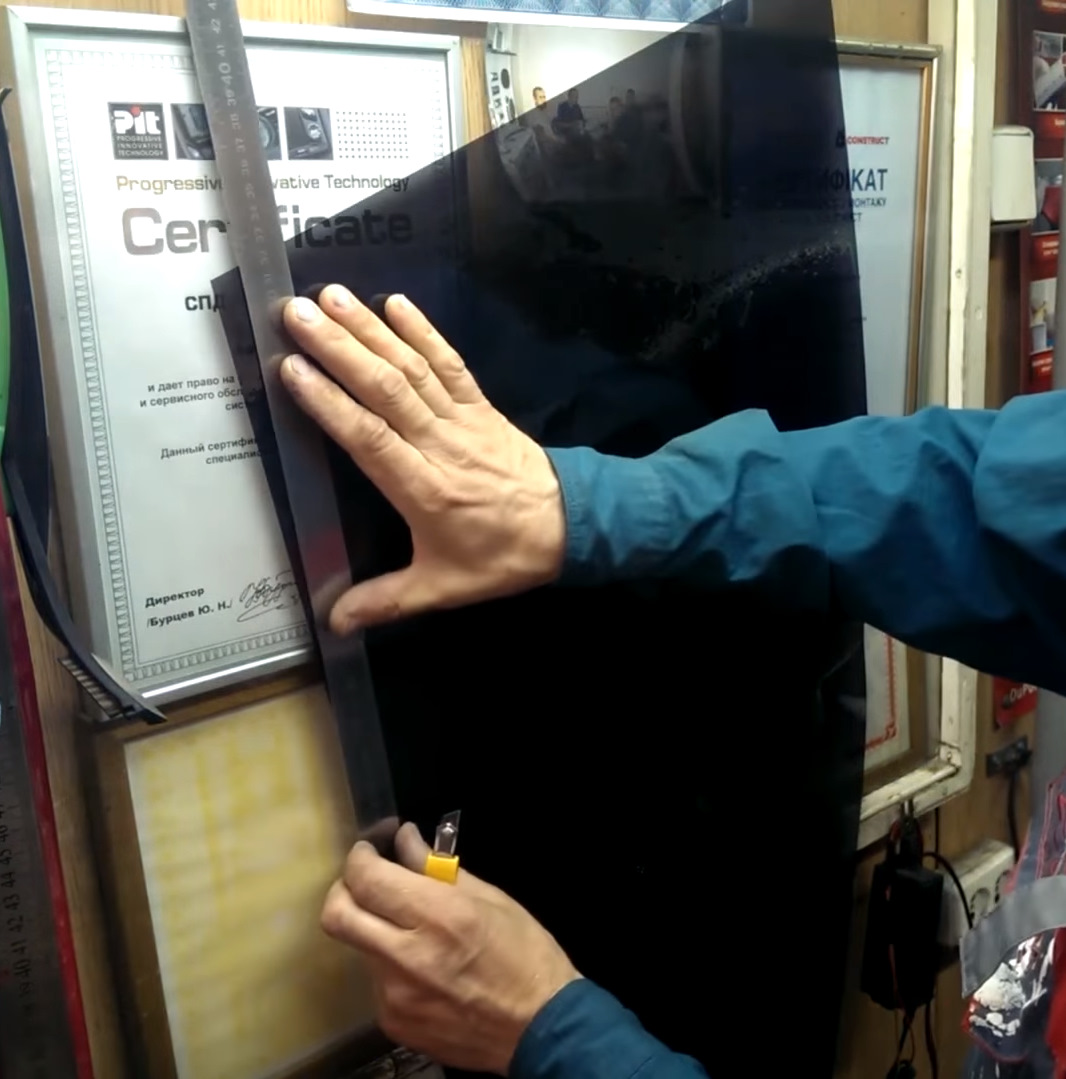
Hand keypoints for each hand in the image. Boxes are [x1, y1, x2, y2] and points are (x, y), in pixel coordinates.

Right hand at [280, 287, 565, 632]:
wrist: (569, 527)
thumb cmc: (500, 558)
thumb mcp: (443, 588)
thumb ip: (386, 601)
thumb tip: (333, 622)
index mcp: (423, 490)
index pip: (369, 438)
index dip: (330, 402)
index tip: (292, 368)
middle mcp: (439, 445)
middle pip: (385, 389)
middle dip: (339, 348)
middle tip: (294, 312)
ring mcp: (462, 419)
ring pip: (412, 368)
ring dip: (371, 329)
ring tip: (331, 295)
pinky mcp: (481, 406)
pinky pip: (450, 363)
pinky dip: (425, 331)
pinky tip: (397, 303)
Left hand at [321, 823, 579, 1073]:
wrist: (539, 1029)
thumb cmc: (524, 953)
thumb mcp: (490, 897)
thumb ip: (437, 868)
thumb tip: (404, 839)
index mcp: (437, 917)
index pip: (367, 878)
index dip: (361, 857)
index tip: (371, 850)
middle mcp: (406, 957)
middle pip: (337, 914)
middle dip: (345, 888)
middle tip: (369, 880)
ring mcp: (395, 996)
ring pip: (358, 946)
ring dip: (374, 927)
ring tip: (412, 928)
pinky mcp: (393, 1023)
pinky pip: (376, 980)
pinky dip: (390, 963)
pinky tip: (422, 965)